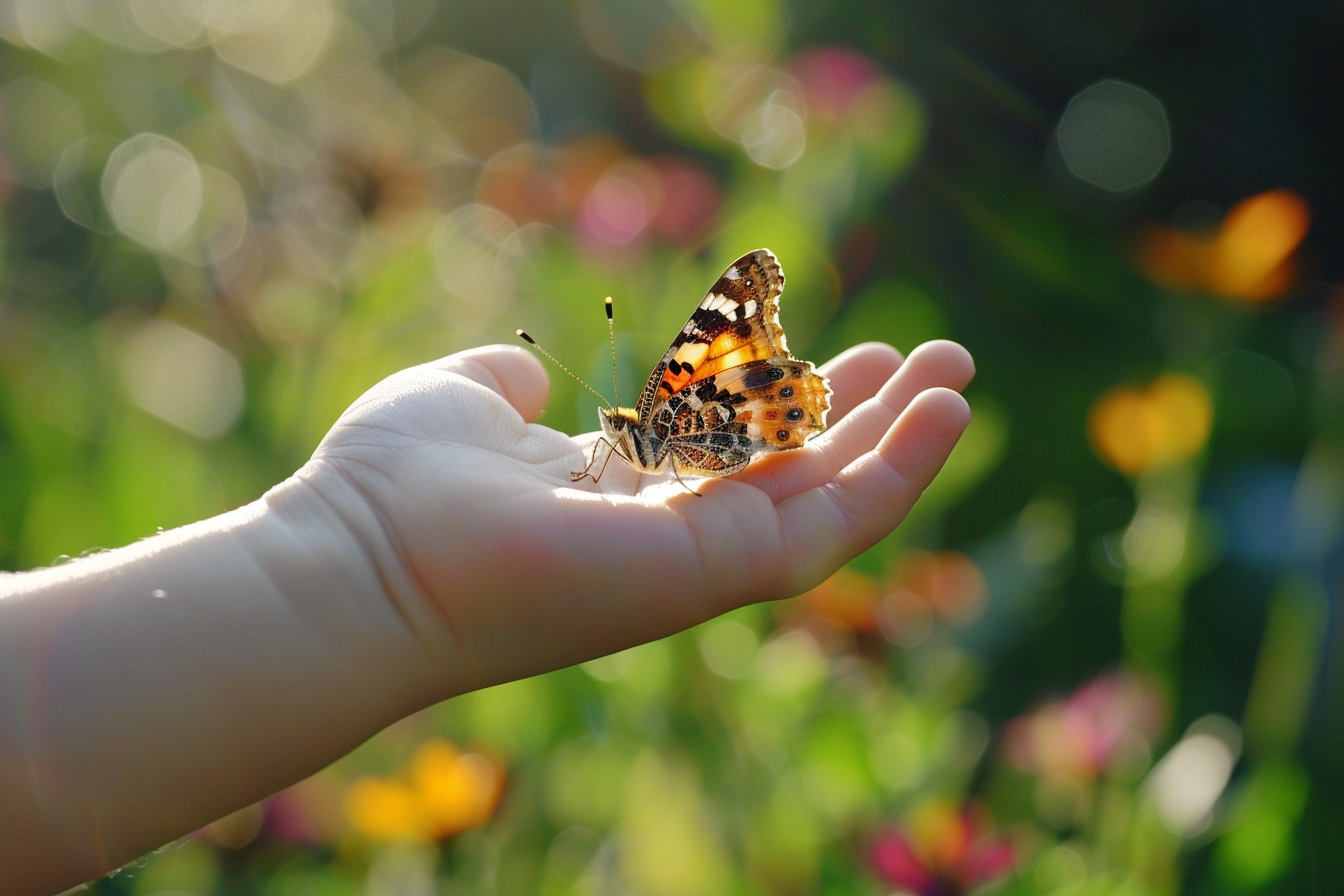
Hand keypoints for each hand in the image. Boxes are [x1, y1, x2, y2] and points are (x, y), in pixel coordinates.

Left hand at [290, 340, 974, 696]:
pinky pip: (831, 526)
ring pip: (831, 504)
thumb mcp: (464, 402)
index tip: (830, 347)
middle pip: (795, 476)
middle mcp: (668, 534)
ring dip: (902, 442)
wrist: (363, 559)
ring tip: (960, 376)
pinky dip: (894, 474)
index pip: (729, 452)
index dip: (786, 401)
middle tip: (935, 359)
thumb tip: (527, 383)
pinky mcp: (715, 573)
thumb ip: (507, 389)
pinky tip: (940, 413)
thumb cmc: (398, 483)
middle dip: (866, 418)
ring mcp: (697, 560)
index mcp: (618, 494)